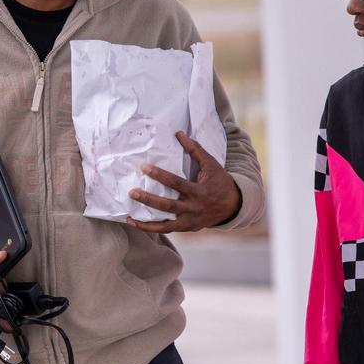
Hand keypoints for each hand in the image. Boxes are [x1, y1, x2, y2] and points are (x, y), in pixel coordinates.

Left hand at [126, 131, 241, 233]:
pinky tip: (137, 224)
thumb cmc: (220, 182)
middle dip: (149, 199)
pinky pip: (167, 230)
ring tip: (129, 217)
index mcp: (198, 191)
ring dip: (146, 223)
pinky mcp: (187, 228)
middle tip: (132, 192)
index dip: (160, 175)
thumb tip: (179, 133)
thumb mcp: (211, 165)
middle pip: (167, 205)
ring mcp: (189, 221)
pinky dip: (152, 229)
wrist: (234, 206)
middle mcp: (193, 208)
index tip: (144, 167)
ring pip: (165, 225)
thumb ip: (195, 150)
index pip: (176, 183)